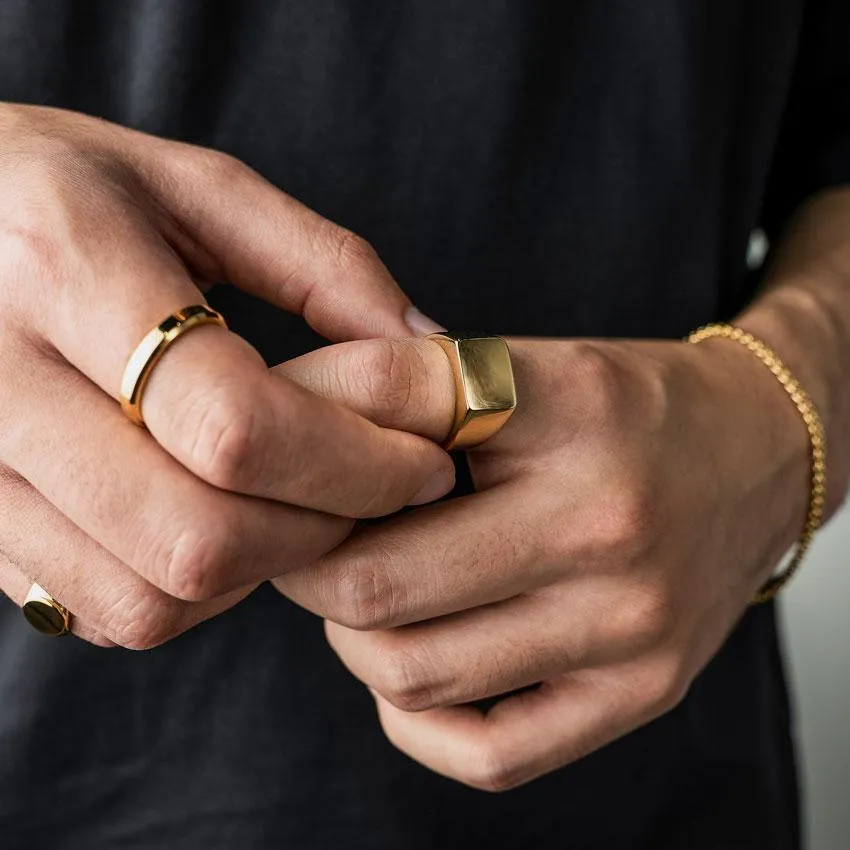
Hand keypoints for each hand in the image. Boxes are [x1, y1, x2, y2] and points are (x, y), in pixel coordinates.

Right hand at [0, 104, 452, 646]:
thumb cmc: (70, 193)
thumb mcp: (198, 189)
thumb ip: (326, 265)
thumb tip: (433, 353)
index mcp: (64, 266)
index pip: (236, 424)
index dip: (357, 465)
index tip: (424, 462)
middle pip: (198, 535)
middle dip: (321, 529)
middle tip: (374, 489)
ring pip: (151, 595)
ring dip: (261, 569)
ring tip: (297, 502)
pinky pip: (107, 610)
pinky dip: (196, 592)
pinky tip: (221, 521)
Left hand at [274, 333, 811, 789]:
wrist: (753, 455)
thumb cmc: (623, 408)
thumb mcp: (528, 365)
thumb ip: (407, 389)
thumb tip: (284, 421)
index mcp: (567, 405)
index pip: (385, 399)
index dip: (300, 425)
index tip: (282, 457)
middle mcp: (604, 520)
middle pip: (373, 581)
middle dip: (308, 565)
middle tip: (313, 541)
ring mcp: (629, 623)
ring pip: (411, 673)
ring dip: (356, 637)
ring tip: (373, 594)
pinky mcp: (642, 691)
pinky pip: (483, 751)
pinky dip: (414, 717)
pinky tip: (420, 661)